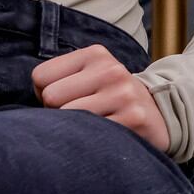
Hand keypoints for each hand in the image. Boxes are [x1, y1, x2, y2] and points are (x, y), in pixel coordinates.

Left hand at [32, 45, 169, 150]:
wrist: (161, 113)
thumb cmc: (110, 94)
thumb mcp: (88, 74)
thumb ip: (58, 79)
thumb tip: (32, 106)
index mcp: (94, 54)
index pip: (40, 76)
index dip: (44, 93)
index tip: (64, 98)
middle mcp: (110, 70)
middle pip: (51, 98)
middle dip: (57, 112)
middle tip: (78, 114)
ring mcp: (124, 94)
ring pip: (68, 117)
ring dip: (74, 127)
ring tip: (92, 123)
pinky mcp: (134, 119)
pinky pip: (92, 134)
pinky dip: (92, 139)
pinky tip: (107, 133)